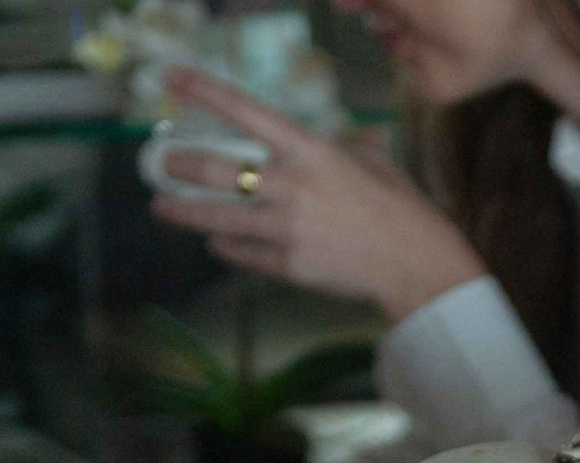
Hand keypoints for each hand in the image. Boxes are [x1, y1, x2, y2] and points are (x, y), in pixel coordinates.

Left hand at [152, 69, 485, 320]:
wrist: (418, 267)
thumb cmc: (402, 211)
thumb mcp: (371, 163)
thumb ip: (336, 149)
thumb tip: (318, 146)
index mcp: (311, 152)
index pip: (245, 113)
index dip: (204, 91)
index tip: (170, 78)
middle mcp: (291, 188)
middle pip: (216, 170)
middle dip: (181, 164)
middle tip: (161, 163)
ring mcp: (287, 231)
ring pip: (218, 218)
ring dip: (184, 212)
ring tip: (162, 207)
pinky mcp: (291, 267)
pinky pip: (245, 254)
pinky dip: (227, 246)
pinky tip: (216, 241)